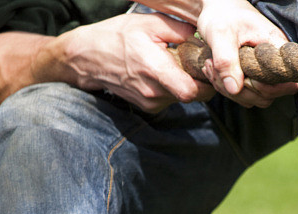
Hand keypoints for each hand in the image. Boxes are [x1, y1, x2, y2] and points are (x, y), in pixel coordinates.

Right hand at [48, 13, 215, 111]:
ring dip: (187, 84)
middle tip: (200, 65)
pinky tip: (166, 73)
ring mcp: (150, 103)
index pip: (192, 92)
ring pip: (181, 98)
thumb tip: (204, 37)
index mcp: (155, 70)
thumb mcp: (149, 23)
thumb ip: (180, 30)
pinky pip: (170, 99)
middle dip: (201, 83)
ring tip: (179, 65)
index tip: (209, 69)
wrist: (88, 57)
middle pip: (192, 97)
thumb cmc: (118, 36)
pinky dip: (174, 88)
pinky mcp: (147, 107)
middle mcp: (153, 92)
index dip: (207, 84)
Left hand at [196, 0, 297, 107]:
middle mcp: (274, 64)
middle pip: (268, 96)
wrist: (218, 10)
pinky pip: (244, 95)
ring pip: (254, 99)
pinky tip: (213, 70)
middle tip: (214, 67)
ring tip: (211, 66)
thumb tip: (234, 89)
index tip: (245, 76)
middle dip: (239, 90)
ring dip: (228, 90)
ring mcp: (264, 74)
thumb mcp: (221, 34)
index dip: (268, 88)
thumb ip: (226, 60)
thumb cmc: (223, 16)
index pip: (289, 81)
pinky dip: (225, 89)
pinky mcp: (252, 78)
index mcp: (276, 49)